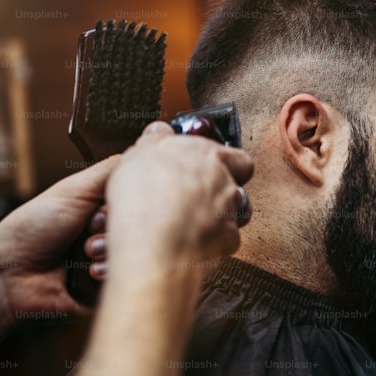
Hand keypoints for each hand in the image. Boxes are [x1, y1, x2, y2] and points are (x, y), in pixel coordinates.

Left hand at [0, 155, 121, 324]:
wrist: (9, 275)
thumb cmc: (31, 229)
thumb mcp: (73, 189)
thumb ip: (110, 170)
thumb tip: (146, 147)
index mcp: (99, 206)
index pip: (135, 197)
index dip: (125, 200)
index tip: (105, 203)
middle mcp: (105, 230)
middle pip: (137, 224)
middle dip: (111, 226)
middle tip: (89, 226)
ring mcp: (106, 258)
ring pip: (133, 251)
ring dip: (107, 250)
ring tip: (84, 252)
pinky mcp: (107, 286)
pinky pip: (124, 277)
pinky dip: (106, 272)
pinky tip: (87, 271)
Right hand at [102, 121, 252, 278]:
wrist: (153, 242)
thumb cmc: (144, 197)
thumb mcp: (139, 154)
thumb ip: (155, 140)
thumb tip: (159, 131)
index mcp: (207, 156)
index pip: (236, 157)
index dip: (226, 165)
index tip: (207, 171)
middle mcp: (224, 183)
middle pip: (236, 186)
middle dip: (219, 194)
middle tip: (192, 201)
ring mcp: (229, 213)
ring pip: (236, 215)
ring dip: (220, 219)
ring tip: (190, 225)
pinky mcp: (227, 241)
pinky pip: (223, 242)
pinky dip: (209, 244)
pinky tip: (187, 244)